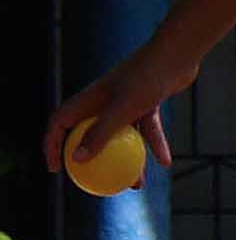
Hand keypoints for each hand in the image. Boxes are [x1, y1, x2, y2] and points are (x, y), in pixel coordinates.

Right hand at [44, 37, 189, 175]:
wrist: (177, 55)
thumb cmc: (147, 78)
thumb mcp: (123, 109)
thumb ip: (100, 134)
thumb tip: (77, 159)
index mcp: (89, 98)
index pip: (60, 124)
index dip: (53, 146)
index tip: (55, 169)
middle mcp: (103, 99)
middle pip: (90, 134)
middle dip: (91, 159)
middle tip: (95, 182)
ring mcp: (125, 100)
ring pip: (121, 136)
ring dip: (128, 160)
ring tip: (136, 185)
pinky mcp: (147, 101)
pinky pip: (147, 129)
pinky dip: (155, 144)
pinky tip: (165, 163)